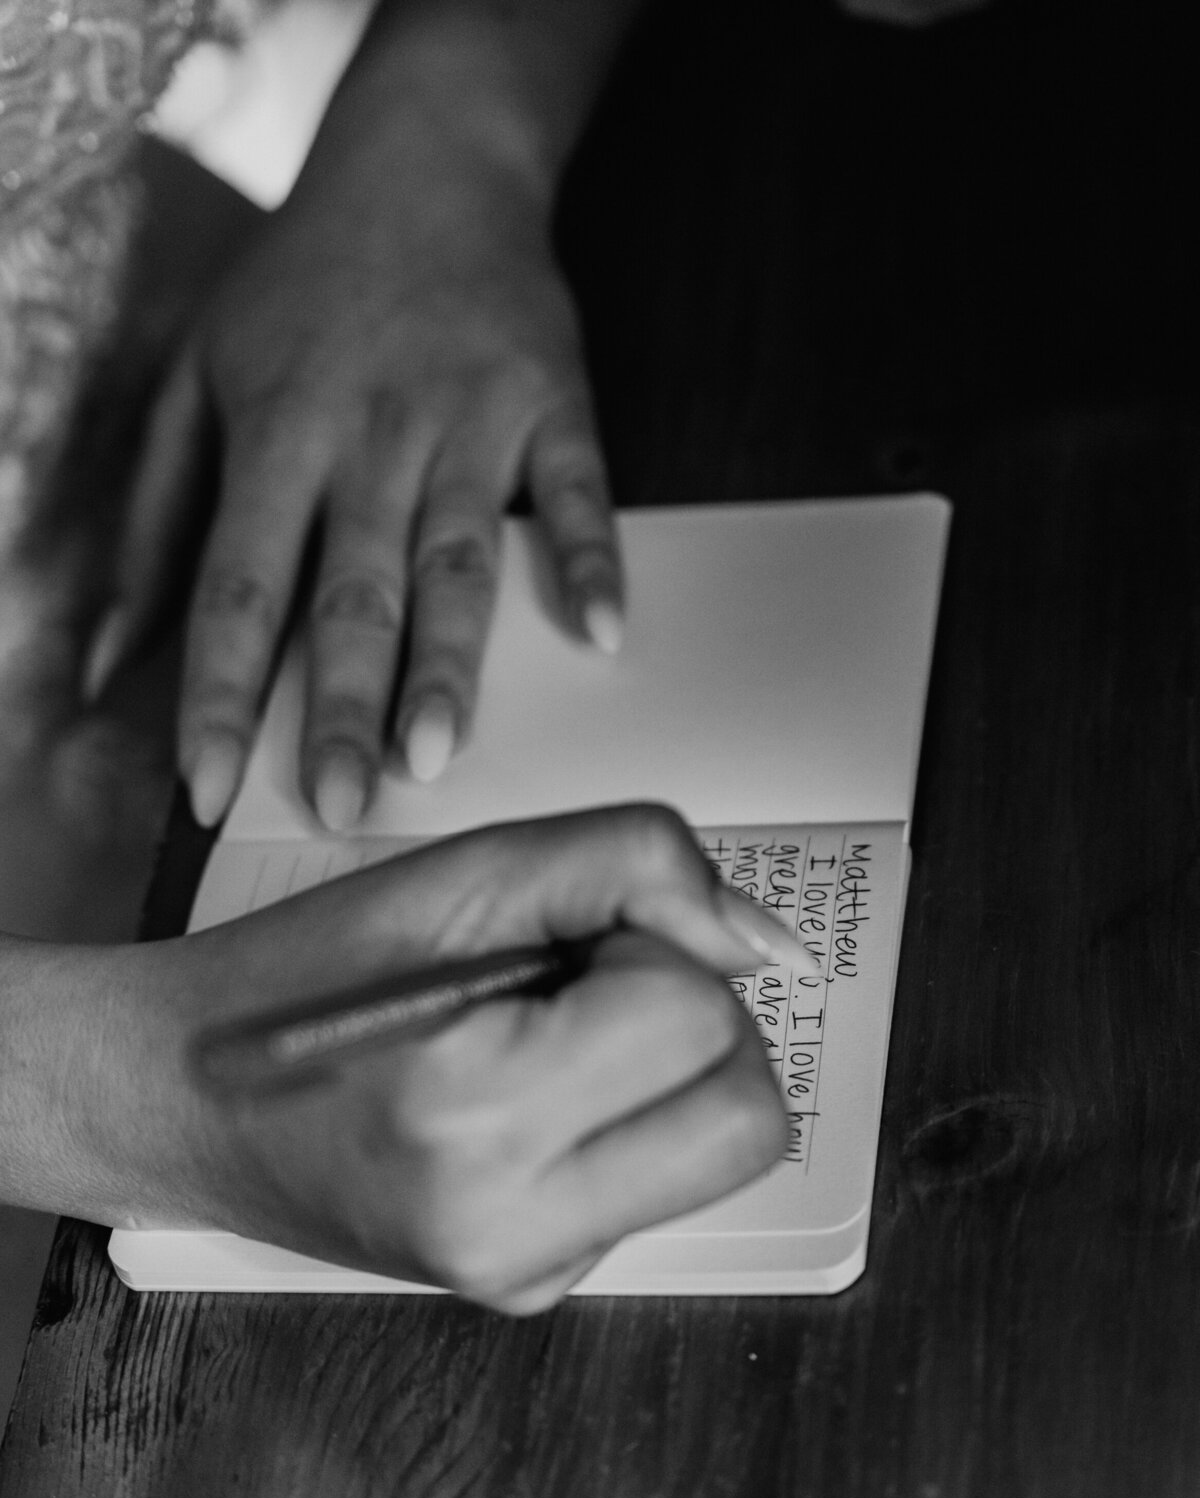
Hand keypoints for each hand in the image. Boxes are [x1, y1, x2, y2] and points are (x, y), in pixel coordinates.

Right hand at [14, 808, 794, 1311]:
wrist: (176, 1100)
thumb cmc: (301, 977)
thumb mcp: (463, 874)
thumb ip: (634, 866)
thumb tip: (771, 944)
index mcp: (475, 1113)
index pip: (698, 1017)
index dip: (651, 949)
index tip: (561, 943)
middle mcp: (507, 1228)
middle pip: (748, 1115)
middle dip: (694, 1022)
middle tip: (581, 988)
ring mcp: (523, 1277)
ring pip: (722, 1156)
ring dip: (673, 1074)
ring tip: (555, 1038)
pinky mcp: (530, 1291)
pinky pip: (658, 1190)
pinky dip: (627, 1125)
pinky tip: (528, 1096)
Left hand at [86, 117, 621, 833]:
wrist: (428, 164)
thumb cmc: (301, 290)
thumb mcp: (196, 376)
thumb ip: (155, 518)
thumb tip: (106, 652)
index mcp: (277, 431)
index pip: (236, 584)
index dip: (216, 692)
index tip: (207, 787)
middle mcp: (370, 431)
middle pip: (350, 590)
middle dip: (339, 705)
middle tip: (340, 800)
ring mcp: (469, 417)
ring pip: (456, 559)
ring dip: (450, 660)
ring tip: (437, 752)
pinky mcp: (554, 403)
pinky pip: (575, 491)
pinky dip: (590, 558)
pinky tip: (599, 633)